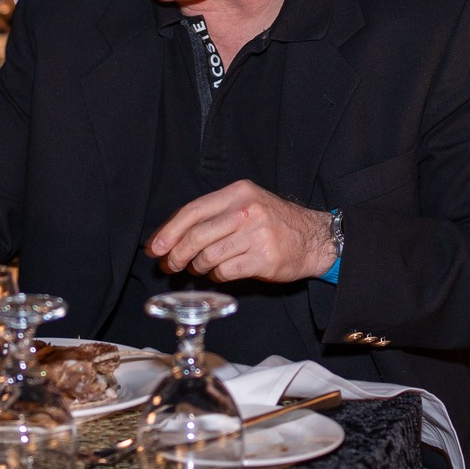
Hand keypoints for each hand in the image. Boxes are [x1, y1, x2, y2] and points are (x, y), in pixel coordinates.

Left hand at [146, 180, 337, 283]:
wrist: (314, 238)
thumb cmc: (273, 223)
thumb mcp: (246, 205)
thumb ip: (212, 216)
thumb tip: (169, 237)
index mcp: (238, 193)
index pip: (193, 210)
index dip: (169, 231)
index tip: (155, 247)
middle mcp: (247, 210)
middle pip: (197, 235)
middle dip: (176, 254)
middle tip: (169, 266)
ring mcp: (257, 235)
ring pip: (208, 256)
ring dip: (197, 266)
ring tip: (199, 268)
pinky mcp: (263, 258)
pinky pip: (225, 271)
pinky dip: (216, 275)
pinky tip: (219, 273)